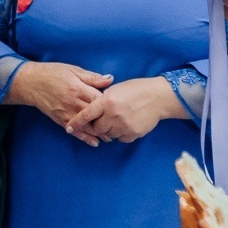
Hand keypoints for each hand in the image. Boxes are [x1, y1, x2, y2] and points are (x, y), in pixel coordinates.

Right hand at [7, 62, 112, 145]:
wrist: (31, 82)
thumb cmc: (53, 73)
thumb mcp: (73, 70)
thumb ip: (92, 77)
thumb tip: (110, 79)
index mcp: (78, 88)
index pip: (99, 99)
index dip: (110, 104)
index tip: (120, 107)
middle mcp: (72, 102)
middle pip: (94, 115)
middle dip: (108, 121)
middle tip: (121, 126)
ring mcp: (66, 112)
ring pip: (86, 126)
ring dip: (99, 132)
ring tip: (112, 137)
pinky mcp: (60, 119)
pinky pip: (74, 131)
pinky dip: (84, 138)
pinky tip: (94, 142)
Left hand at [71, 76, 185, 143]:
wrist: (158, 97)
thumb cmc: (136, 89)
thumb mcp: (116, 89)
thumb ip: (102, 100)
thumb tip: (91, 110)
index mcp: (107, 101)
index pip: (87, 114)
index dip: (77, 122)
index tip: (69, 128)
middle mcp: (113, 115)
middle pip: (97, 128)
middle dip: (98, 125)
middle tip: (103, 119)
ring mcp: (123, 126)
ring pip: (108, 135)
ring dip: (110, 129)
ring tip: (118, 119)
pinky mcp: (132, 134)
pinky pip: (120, 139)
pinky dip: (121, 133)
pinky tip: (127, 123)